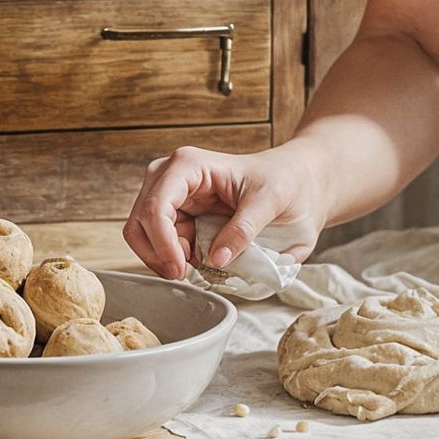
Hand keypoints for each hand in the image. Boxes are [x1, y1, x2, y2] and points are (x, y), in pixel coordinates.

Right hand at [122, 141, 327, 280]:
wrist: (298, 182)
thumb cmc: (286, 181)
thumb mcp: (271, 201)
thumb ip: (245, 228)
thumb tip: (216, 258)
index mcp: (191, 164)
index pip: (157, 205)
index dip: (162, 242)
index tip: (181, 269)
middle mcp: (173, 177)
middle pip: (140, 220)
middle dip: (157, 252)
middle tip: (184, 273)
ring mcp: (174, 197)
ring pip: (144, 234)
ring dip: (163, 257)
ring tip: (194, 267)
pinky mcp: (181, 215)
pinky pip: (161, 242)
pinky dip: (172, 258)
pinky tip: (197, 261)